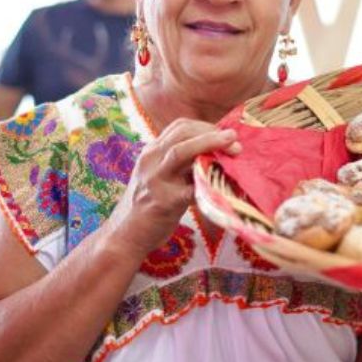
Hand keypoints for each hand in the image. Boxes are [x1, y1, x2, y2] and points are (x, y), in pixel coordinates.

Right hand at [108, 119, 240, 259]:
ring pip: (181, 152)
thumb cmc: (150, 204)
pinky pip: (190, 189)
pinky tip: (226, 185)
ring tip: (235, 148)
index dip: (206, 126)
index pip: (179, 127)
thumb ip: (181, 162)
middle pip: (182, 134)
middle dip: (212, 133)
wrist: (126, 234)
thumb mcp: (160, 175)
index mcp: (152, 151)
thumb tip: (217, 151)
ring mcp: (155, 180)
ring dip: (211, 145)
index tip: (225, 133)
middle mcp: (150, 160)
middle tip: (235, 140)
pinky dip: (209, 184)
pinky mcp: (163, 202)